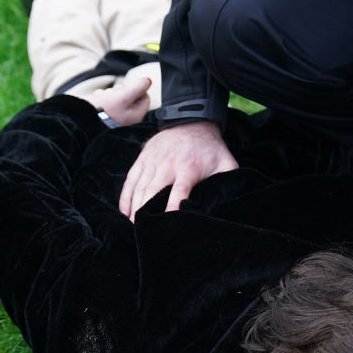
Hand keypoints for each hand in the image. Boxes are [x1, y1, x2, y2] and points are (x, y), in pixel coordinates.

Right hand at [90, 76, 151, 126]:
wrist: (82, 122)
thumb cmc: (104, 110)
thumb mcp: (123, 95)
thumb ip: (138, 87)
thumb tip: (148, 81)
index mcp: (136, 116)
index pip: (145, 97)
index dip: (136, 88)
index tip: (125, 89)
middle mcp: (129, 120)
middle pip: (131, 97)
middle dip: (121, 91)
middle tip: (112, 93)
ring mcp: (118, 120)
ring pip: (118, 99)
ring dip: (110, 94)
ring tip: (103, 97)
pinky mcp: (107, 119)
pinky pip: (108, 104)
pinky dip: (103, 99)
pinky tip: (98, 101)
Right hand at [118, 120, 237, 219]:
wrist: (192, 121)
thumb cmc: (210, 148)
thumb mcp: (226, 162)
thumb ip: (228, 181)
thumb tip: (226, 201)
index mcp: (188, 167)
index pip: (179, 191)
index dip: (173, 208)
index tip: (167, 223)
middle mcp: (167, 164)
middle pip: (153, 191)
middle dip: (146, 212)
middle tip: (144, 232)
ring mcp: (153, 160)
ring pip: (140, 187)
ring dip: (135, 208)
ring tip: (135, 226)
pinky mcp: (143, 158)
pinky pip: (131, 179)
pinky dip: (125, 196)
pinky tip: (124, 212)